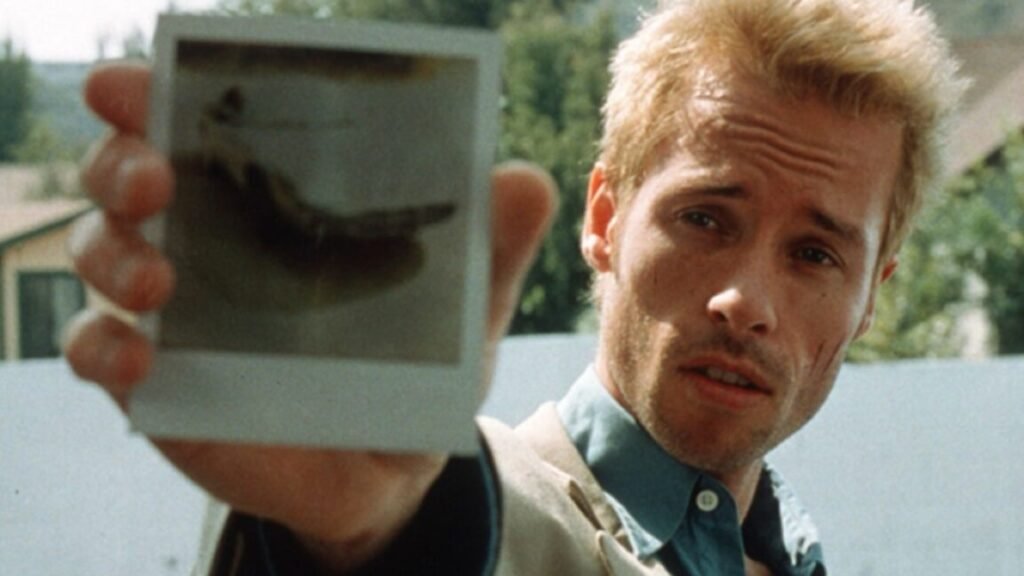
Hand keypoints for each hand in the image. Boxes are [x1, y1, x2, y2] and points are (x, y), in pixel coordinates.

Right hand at [63, 62, 556, 570]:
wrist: (392, 467)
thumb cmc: (414, 365)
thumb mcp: (461, 302)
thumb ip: (491, 243)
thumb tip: (522, 181)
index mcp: (274, 201)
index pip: (203, 125)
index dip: (158, 94)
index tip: (141, 81)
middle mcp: (210, 240)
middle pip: (129, 175)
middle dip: (125, 163)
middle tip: (156, 177)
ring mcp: (174, 312)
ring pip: (102, 253)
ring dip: (113, 254)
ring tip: (160, 283)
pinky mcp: (157, 382)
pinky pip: (99, 355)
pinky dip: (105, 352)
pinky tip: (139, 362)